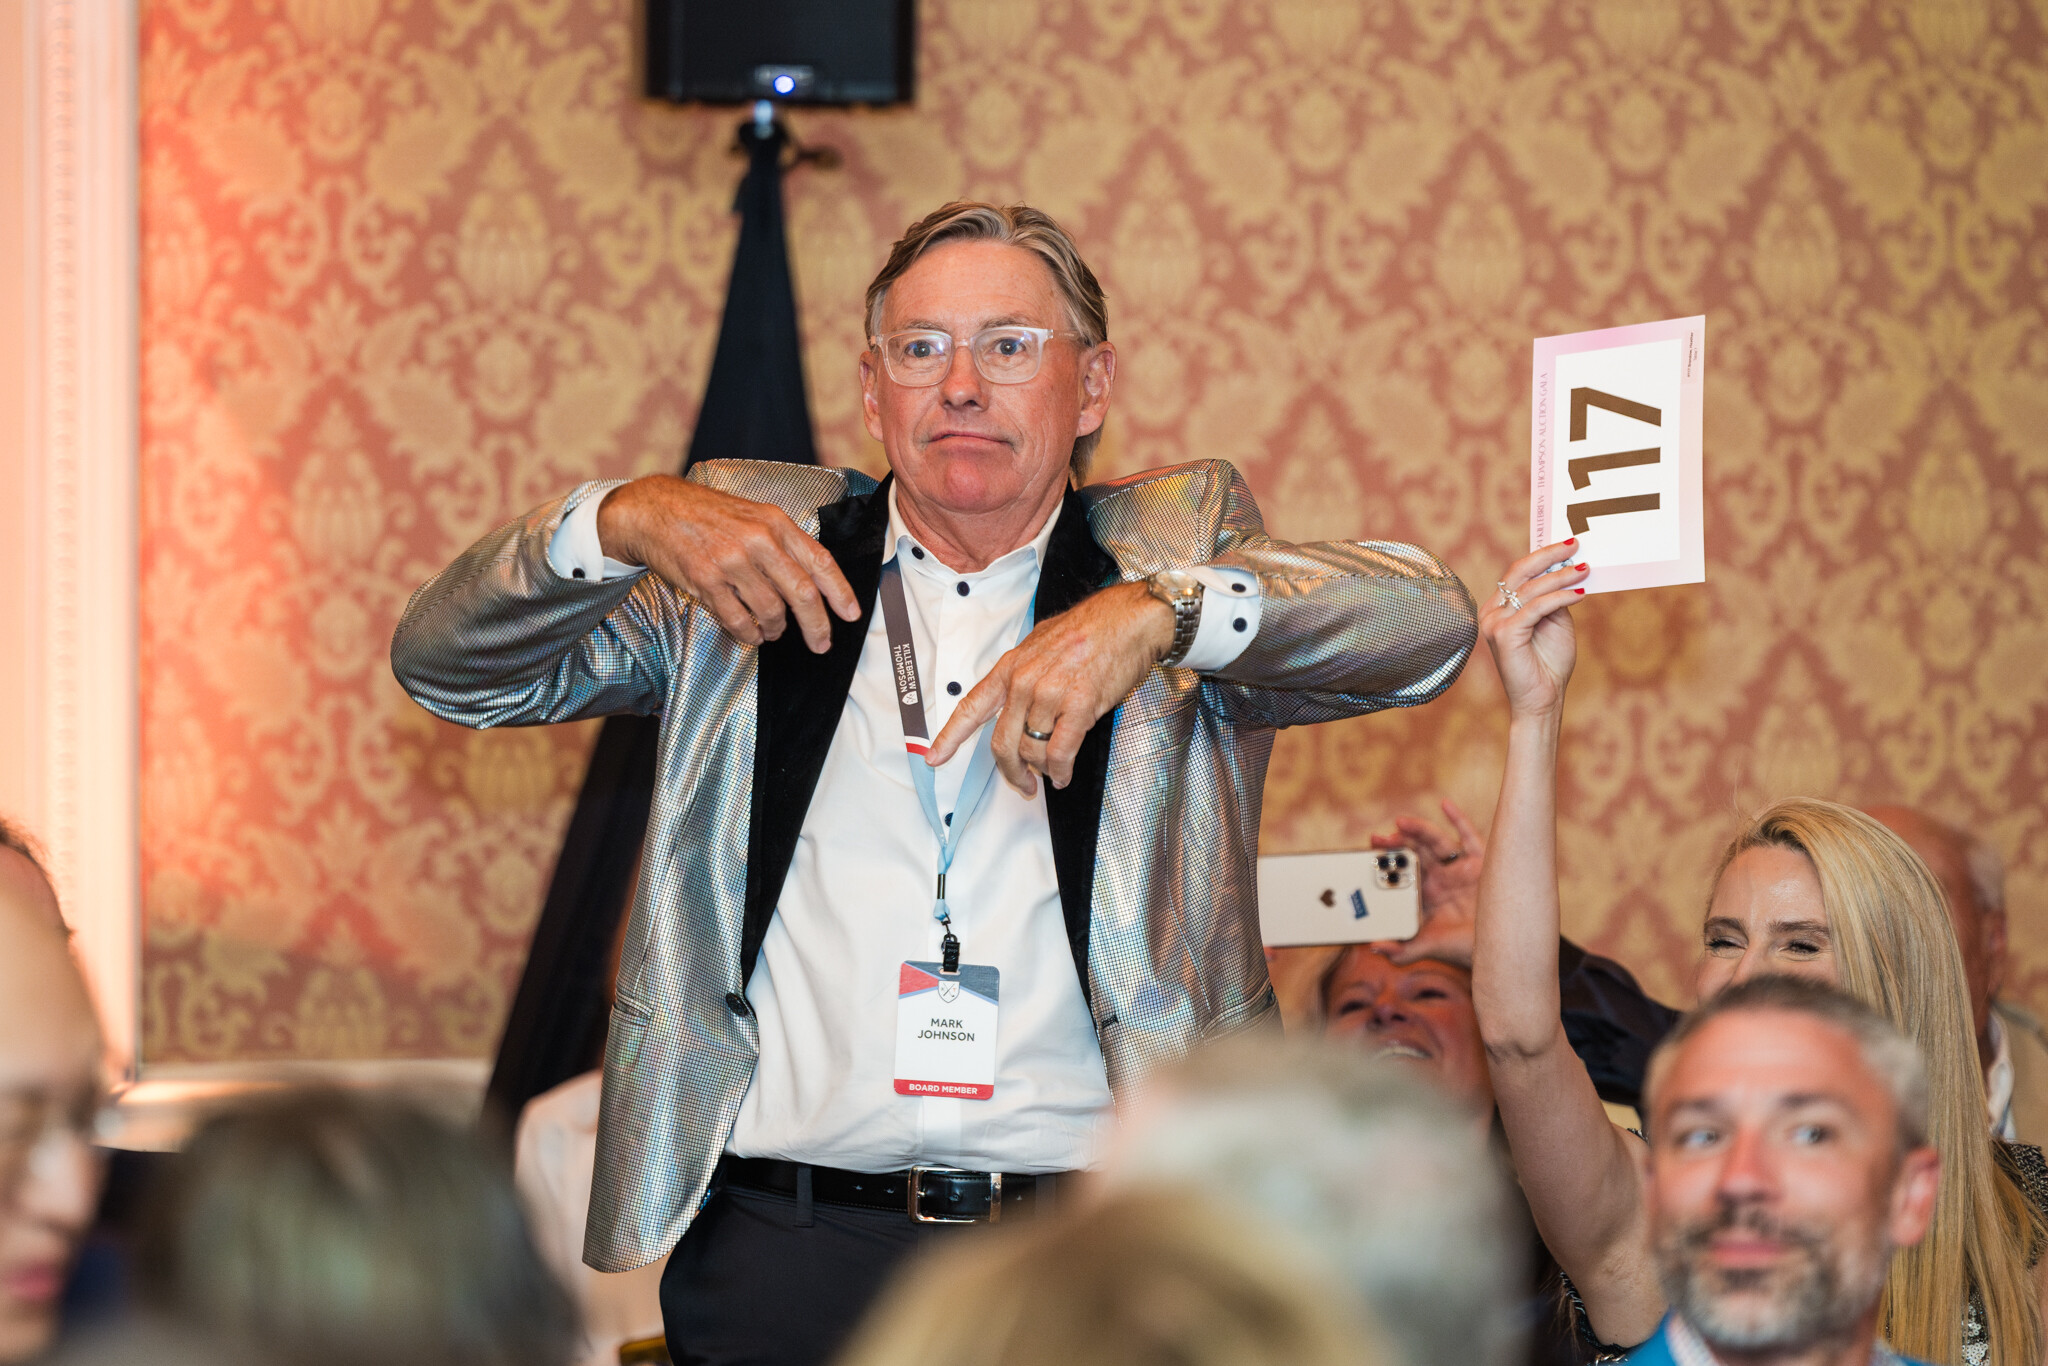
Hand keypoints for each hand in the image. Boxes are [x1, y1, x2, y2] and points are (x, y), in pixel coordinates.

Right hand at [597, 476, 858, 651]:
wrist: (656, 510)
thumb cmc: (708, 515)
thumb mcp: (753, 516)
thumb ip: (783, 544)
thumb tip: (813, 583)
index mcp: (775, 522)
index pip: (819, 561)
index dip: (840, 591)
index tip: (852, 614)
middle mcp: (757, 540)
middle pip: (802, 593)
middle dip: (817, 625)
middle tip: (821, 643)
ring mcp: (731, 561)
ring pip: (771, 611)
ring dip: (775, 629)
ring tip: (772, 630)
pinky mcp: (706, 580)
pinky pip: (738, 620)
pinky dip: (748, 634)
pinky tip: (750, 633)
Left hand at [925, 581, 1172, 797]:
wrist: (1127, 621)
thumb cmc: (1089, 631)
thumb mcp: (1040, 645)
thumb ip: (1023, 675)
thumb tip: (1017, 708)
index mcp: (1010, 667)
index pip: (972, 707)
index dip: (950, 737)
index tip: (935, 758)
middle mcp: (1024, 682)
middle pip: (1002, 742)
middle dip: (1011, 771)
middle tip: (1023, 785)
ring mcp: (1050, 694)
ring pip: (1033, 749)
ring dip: (1043, 768)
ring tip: (1054, 770)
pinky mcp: (1078, 706)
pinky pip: (1060, 751)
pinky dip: (1060, 770)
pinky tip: (1063, 774)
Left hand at [1367, 798, 1486, 966]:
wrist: (1501, 950)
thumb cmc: (1464, 949)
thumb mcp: (1430, 948)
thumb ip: (1403, 950)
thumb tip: (1375, 947)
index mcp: (1426, 893)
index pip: (1402, 871)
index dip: (1386, 861)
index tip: (1369, 853)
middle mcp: (1441, 877)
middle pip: (1415, 852)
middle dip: (1396, 844)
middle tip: (1378, 839)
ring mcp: (1461, 868)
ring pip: (1436, 842)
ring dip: (1418, 830)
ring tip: (1400, 822)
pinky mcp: (1483, 863)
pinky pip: (1471, 837)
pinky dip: (1459, 819)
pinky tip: (1445, 804)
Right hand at [1482, 541, 1587, 719]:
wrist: (1542, 700)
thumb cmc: (1548, 664)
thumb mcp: (1556, 622)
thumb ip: (1554, 598)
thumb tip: (1567, 570)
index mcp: (1500, 607)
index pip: (1519, 572)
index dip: (1543, 555)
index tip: (1568, 544)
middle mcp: (1491, 611)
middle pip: (1519, 572)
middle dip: (1549, 556)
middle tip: (1574, 544)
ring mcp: (1494, 622)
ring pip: (1530, 588)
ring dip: (1560, 577)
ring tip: (1584, 570)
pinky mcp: (1504, 634)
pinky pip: (1535, 607)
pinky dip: (1559, 598)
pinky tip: (1579, 593)